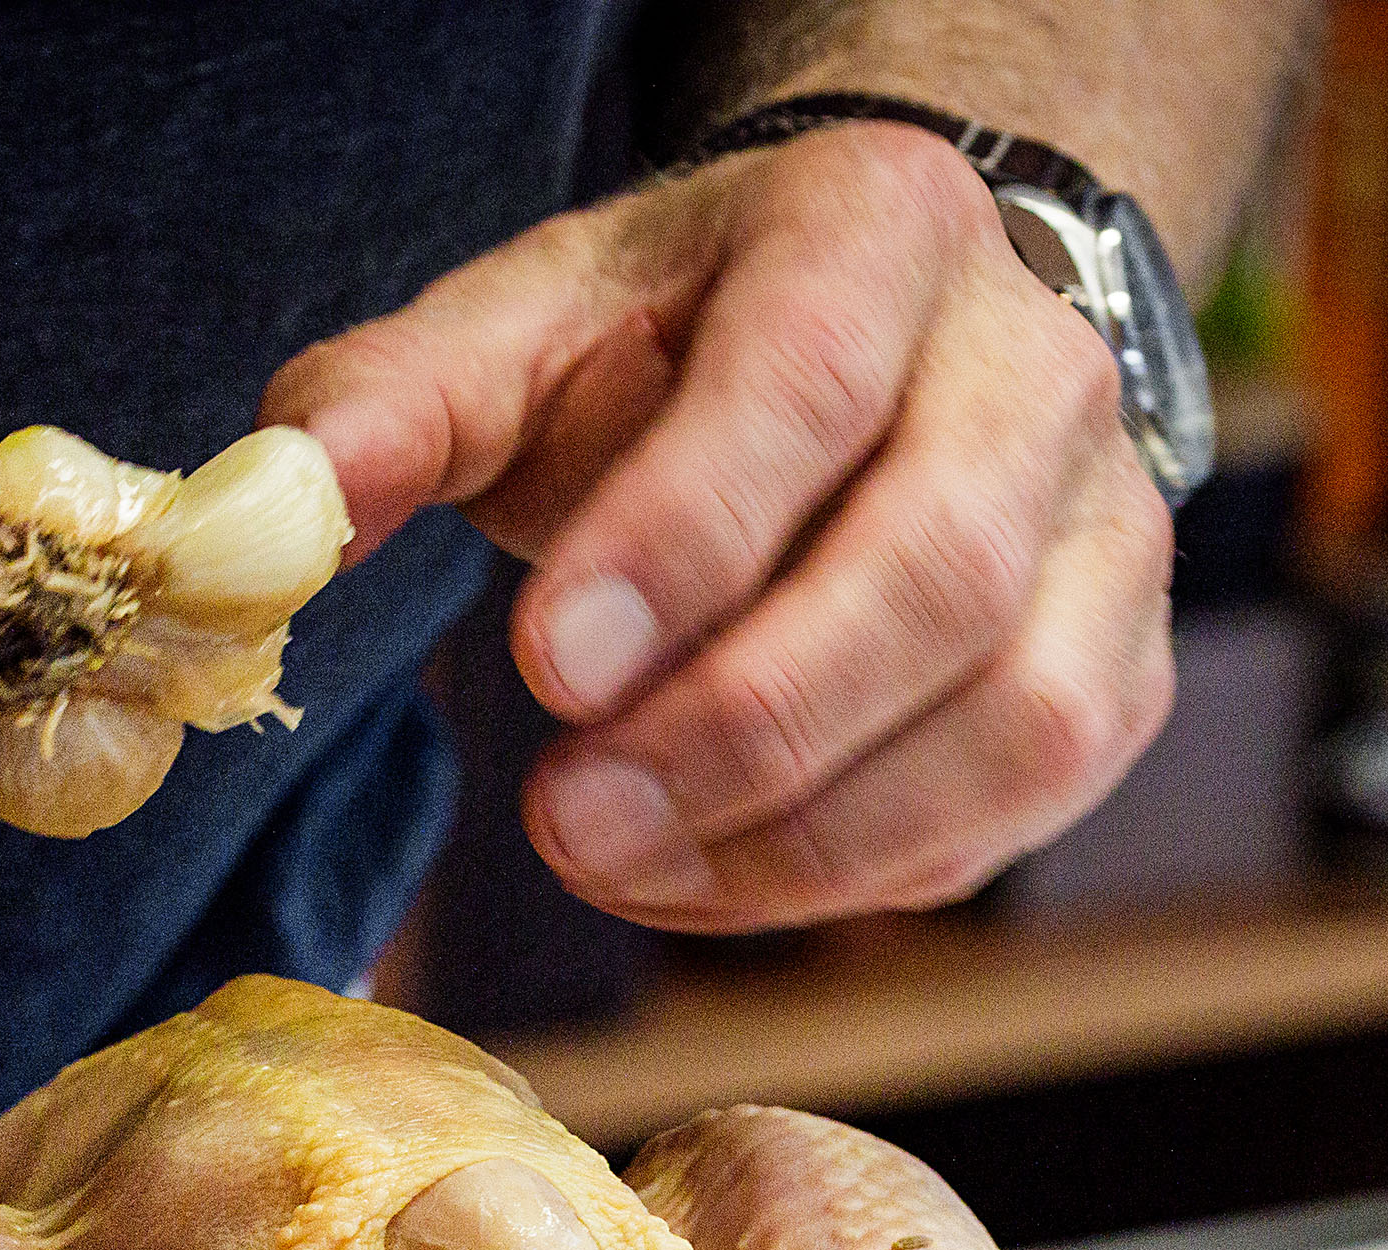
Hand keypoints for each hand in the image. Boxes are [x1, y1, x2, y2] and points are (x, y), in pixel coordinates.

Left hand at [267, 125, 1174, 930]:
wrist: (877, 340)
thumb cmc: (677, 349)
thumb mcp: (525, 331)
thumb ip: (393, 407)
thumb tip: (272, 515)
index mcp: (877, 231)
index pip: (807, 387)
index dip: (685, 542)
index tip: (551, 670)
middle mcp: (1036, 366)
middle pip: (933, 572)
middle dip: (739, 729)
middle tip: (568, 825)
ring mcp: (1105, 528)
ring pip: (1012, 718)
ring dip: (807, 835)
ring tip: (623, 869)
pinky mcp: (1115, 668)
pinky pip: (1015, 811)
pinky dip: (856, 880)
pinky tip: (709, 880)